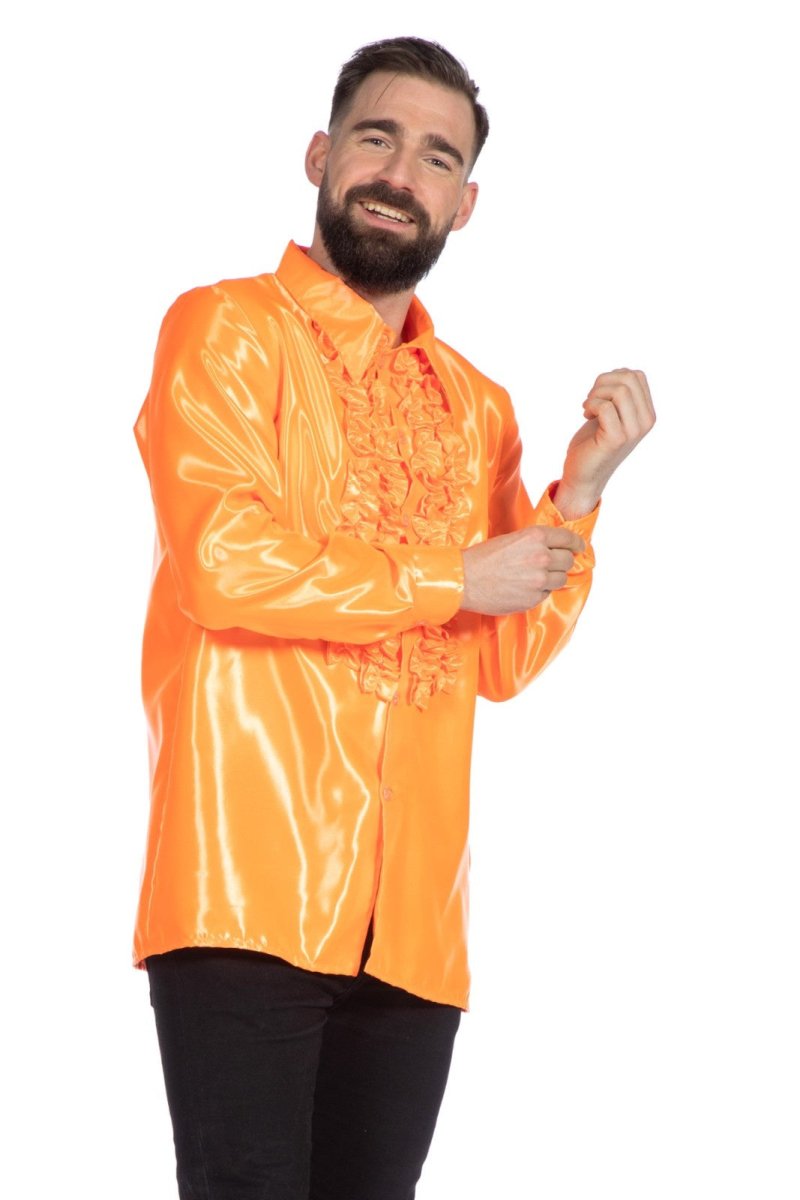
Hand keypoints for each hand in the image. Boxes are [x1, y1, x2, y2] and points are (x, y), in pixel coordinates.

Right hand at [459, 525, 585, 614]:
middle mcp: (542, 557)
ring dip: (553, 578)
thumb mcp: (511, 539)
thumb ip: (534, 542)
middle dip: (563, 561)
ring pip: (561, 579)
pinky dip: (539, 591)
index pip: (568, 539)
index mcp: (536, 537)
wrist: (465, 580)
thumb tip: (552, 549)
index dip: (577, 543)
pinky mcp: (533, 598)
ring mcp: (539, 580)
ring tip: (535, 577)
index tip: (579, 547)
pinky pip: (546, 594)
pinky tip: (524, 587)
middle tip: (555, 563)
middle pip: (568, 560)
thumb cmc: (482, 558)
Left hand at [554, 368, 655, 517]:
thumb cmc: (594, 441)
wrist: (584, 474)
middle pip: (629, 378)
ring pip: (619, 390)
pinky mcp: (616, 439)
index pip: (637, 375)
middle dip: (602, 382)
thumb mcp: (612, 413)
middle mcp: (646, 422)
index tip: (600, 394)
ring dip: (596, 394)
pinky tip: (586, 415)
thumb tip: (621, 371)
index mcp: (648, 414)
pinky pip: (605, 407)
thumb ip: (621, 394)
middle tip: (591, 399)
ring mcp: (633, 431)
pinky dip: (591, 405)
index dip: (613, 376)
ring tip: (588, 407)